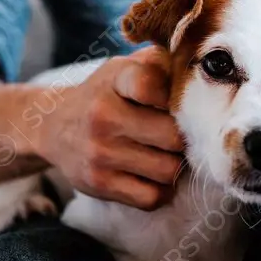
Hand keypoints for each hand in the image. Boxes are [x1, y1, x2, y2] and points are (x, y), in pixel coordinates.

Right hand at [35, 48, 184, 209]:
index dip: (176, 95)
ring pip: (168, 170)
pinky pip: (152, 197)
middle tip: (183, 136)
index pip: (153, 84)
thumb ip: (161, 62)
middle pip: (174, 136)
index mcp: (114, 79)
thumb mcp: (124, 67)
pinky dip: (160, 190)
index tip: (176, 101)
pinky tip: (154, 175)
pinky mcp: (99, 184)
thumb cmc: (106, 94)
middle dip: (185, 138)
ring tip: (168, 155)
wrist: (54, 127)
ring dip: (175, 166)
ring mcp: (100, 152)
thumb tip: (206, 72)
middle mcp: (103, 114)